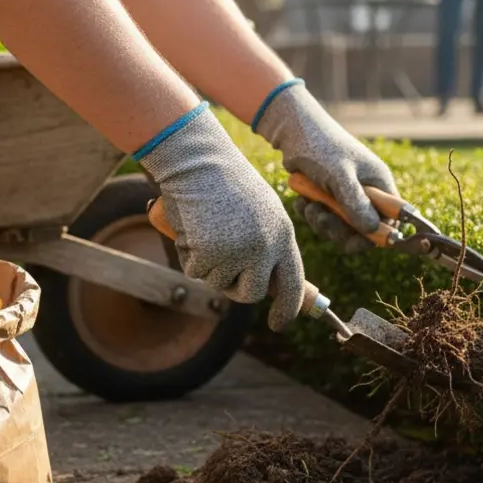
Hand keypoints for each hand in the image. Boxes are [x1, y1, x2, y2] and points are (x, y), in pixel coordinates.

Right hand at [138, 104, 305, 331]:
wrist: (197, 159)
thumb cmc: (225, 182)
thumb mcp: (259, 212)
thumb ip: (268, 244)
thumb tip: (267, 286)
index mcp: (283, 234)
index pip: (293, 282)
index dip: (289, 307)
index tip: (281, 324)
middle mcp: (266, 247)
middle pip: (252, 293)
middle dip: (235, 288)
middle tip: (221, 270)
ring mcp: (238, 252)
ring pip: (220, 283)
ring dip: (207, 265)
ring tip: (206, 229)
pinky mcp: (210, 253)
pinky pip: (195, 271)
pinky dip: (188, 255)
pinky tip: (192, 227)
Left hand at [254, 81, 399, 254]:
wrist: (291, 130)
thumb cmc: (320, 147)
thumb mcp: (339, 175)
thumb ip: (356, 203)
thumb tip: (374, 231)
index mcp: (379, 183)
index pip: (390, 218)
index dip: (377, 234)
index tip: (355, 241)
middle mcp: (367, 190)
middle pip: (363, 228)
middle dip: (340, 230)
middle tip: (321, 219)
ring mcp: (346, 194)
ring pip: (340, 226)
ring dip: (322, 222)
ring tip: (309, 206)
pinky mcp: (328, 196)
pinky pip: (324, 218)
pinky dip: (311, 214)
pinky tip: (301, 202)